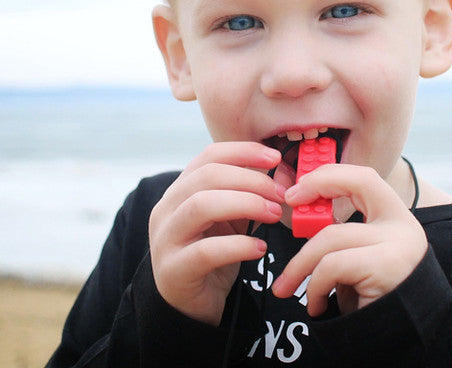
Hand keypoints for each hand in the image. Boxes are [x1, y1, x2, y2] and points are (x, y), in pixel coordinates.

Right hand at [148, 142, 283, 324]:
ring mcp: (166, 238)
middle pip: (207, 176)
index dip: (244, 151)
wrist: (191, 303)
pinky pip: (206, 251)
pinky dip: (238, 245)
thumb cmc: (213, 252)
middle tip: (281, 194)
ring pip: (201, 205)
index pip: (209, 156)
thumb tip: (282, 175)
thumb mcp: (231, 217)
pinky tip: (259, 247)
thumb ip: (248, 195)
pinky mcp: (174, 270)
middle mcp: (168, 208)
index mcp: (181, 189)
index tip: (275, 157)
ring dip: (246, 204)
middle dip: (251, 180)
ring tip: (273, 215)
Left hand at [271, 164, 426, 315]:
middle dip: (316, 190)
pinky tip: (317, 306)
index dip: (330, 174)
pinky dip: (315, 286)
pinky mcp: (387, 268)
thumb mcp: (358, 261)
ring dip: (300, 264)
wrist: (405, 345)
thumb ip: (342, 235)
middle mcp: (404, 226)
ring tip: (288, 287)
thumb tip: (304, 213)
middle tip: (288, 207)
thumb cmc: (372, 303)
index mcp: (397, 218)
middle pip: (356, 185)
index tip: (299, 189)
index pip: (365, 177)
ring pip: (332, 234)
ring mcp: (399, 245)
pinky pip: (333, 265)